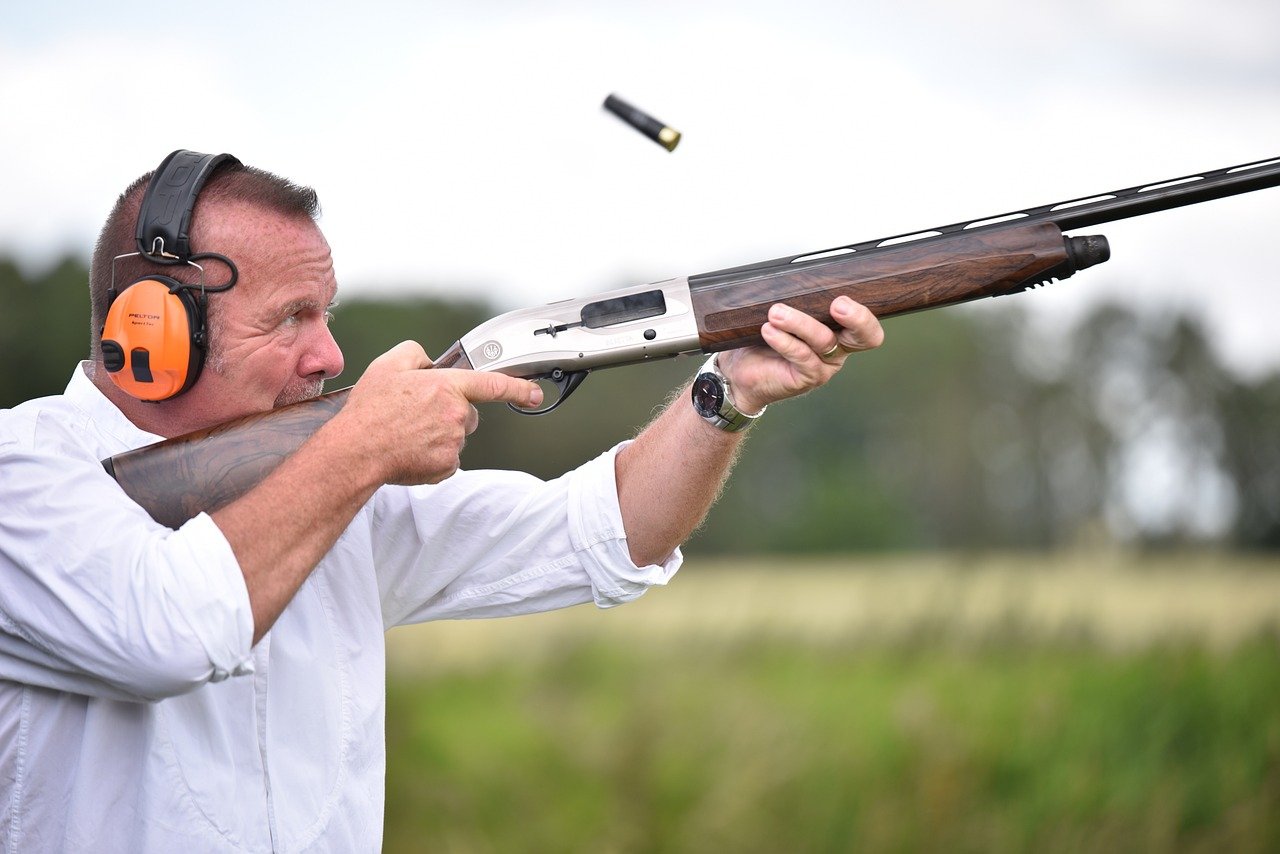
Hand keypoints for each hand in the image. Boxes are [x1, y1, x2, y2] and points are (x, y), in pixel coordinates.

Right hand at [333, 341, 542, 484]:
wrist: (356, 451)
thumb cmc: (369, 410)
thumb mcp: (387, 366)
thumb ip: (415, 354)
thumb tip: (429, 361)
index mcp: (446, 387)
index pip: (492, 384)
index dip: (518, 388)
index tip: (535, 394)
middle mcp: (455, 415)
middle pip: (468, 414)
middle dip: (451, 414)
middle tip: (417, 416)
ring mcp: (453, 443)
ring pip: (456, 438)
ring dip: (439, 436)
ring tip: (407, 434)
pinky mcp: (445, 466)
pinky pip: (447, 460)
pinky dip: (433, 457)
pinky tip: (410, 451)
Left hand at [717, 296, 883, 414]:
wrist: (741, 371)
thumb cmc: (764, 341)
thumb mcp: (783, 314)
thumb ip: (795, 299)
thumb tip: (791, 274)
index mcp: (838, 329)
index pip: (866, 321)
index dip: (863, 312)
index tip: (841, 297)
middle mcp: (837, 348)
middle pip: (865, 337)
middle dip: (857, 318)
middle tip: (837, 304)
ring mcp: (823, 365)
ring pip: (824, 341)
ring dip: (799, 323)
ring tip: (776, 313)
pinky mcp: (806, 377)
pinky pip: (801, 356)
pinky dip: (784, 341)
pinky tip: (769, 331)